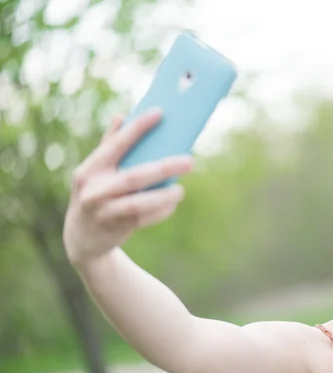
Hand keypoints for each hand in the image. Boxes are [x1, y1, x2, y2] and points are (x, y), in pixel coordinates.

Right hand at [63, 109, 193, 268]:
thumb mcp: (94, 172)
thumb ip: (108, 145)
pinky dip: (160, 212)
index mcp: (91, 169)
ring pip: (139, 203)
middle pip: (134, 177)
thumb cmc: (96, 193)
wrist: (81, 236)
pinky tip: (171, 205)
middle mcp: (95, 190)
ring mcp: (104, 211)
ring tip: (180, 190)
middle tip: (190, 161)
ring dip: (164, 197)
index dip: (138, 128)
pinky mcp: (116, 228)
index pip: (116, 144)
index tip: (160, 113)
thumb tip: (122, 116)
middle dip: (164, 168)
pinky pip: (144, 219)